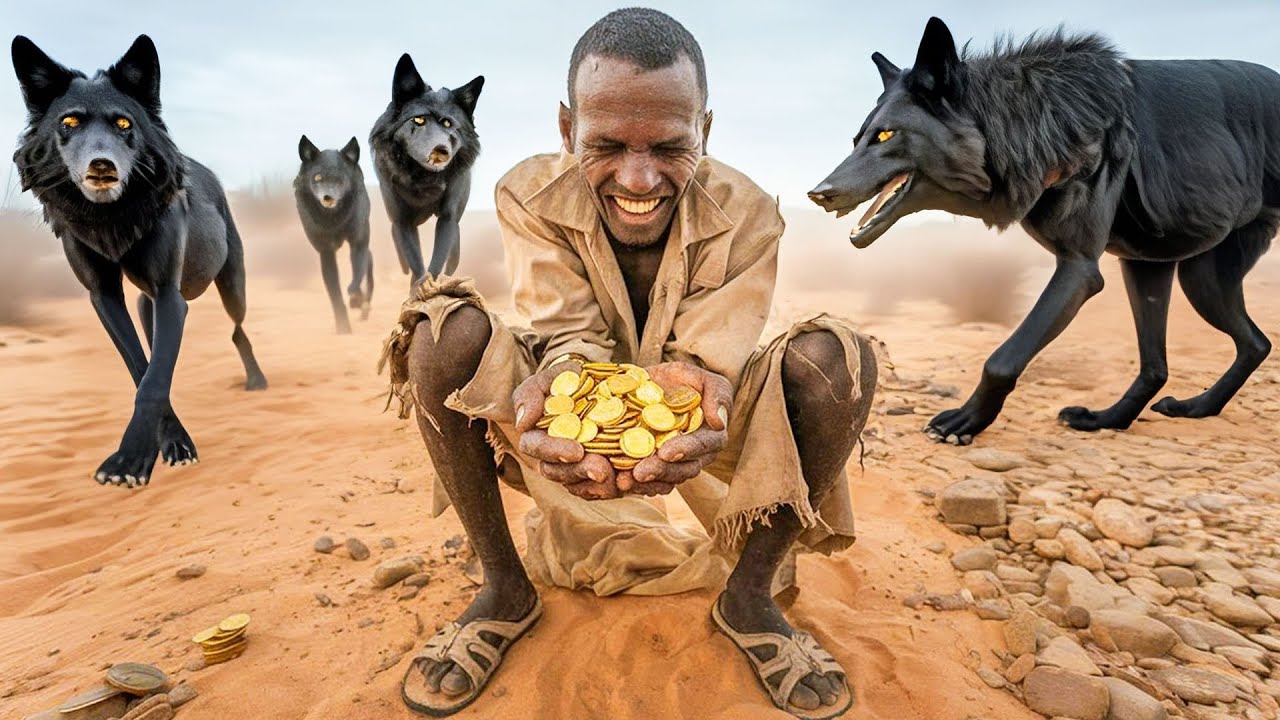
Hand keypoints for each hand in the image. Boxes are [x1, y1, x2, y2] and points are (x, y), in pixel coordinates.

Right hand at [513, 359, 618, 499]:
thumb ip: (531, 394)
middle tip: (601, 469)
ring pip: (579, 486)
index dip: (553, 451)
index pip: (534, 447)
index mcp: (537, 435)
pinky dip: (613, 488)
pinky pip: (600, 490)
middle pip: (557, 473)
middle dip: (579, 472)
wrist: (599, 384)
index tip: (576, 451)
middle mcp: (552, 456)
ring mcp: (573, 468)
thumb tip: (522, 423)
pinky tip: (627, 481)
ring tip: (618, 476)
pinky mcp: (596, 476)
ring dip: (597, 485)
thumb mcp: (552, 377)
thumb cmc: (571, 379)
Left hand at [617, 362, 732, 492]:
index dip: (686, 449)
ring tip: (624, 482)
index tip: (665, 452)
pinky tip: (621, 484)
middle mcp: (696, 454)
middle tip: (639, 472)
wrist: (650, 387)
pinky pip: (651, 484)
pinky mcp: (657, 470)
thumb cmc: (681, 381)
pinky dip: (636, 486)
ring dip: (646, 483)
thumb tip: (719, 422)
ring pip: (667, 480)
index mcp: (711, 434)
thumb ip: (716, 394)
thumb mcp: (698, 376)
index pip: (703, 445)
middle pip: (684, 469)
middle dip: (661, 471)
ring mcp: (677, 465)